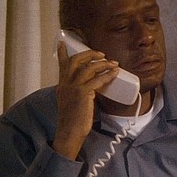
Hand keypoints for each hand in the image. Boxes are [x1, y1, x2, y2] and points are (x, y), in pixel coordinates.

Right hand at [52, 41, 119, 158]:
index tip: (62, 43)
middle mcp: (65, 84)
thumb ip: (76, 93)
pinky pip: (98, 79)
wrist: (68, 133)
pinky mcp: (83, 93)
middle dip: (89, 54)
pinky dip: (108, 74)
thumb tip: (91, 87)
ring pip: (89, 67)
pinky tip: (114, 73)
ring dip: (103, 63)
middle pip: (76, 60)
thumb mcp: (69, 103)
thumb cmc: (71, 122)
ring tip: (112, 63)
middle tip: (100, 54)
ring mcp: (73, 88)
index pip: (61, 65)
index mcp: (61, 86)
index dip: (63, 53)